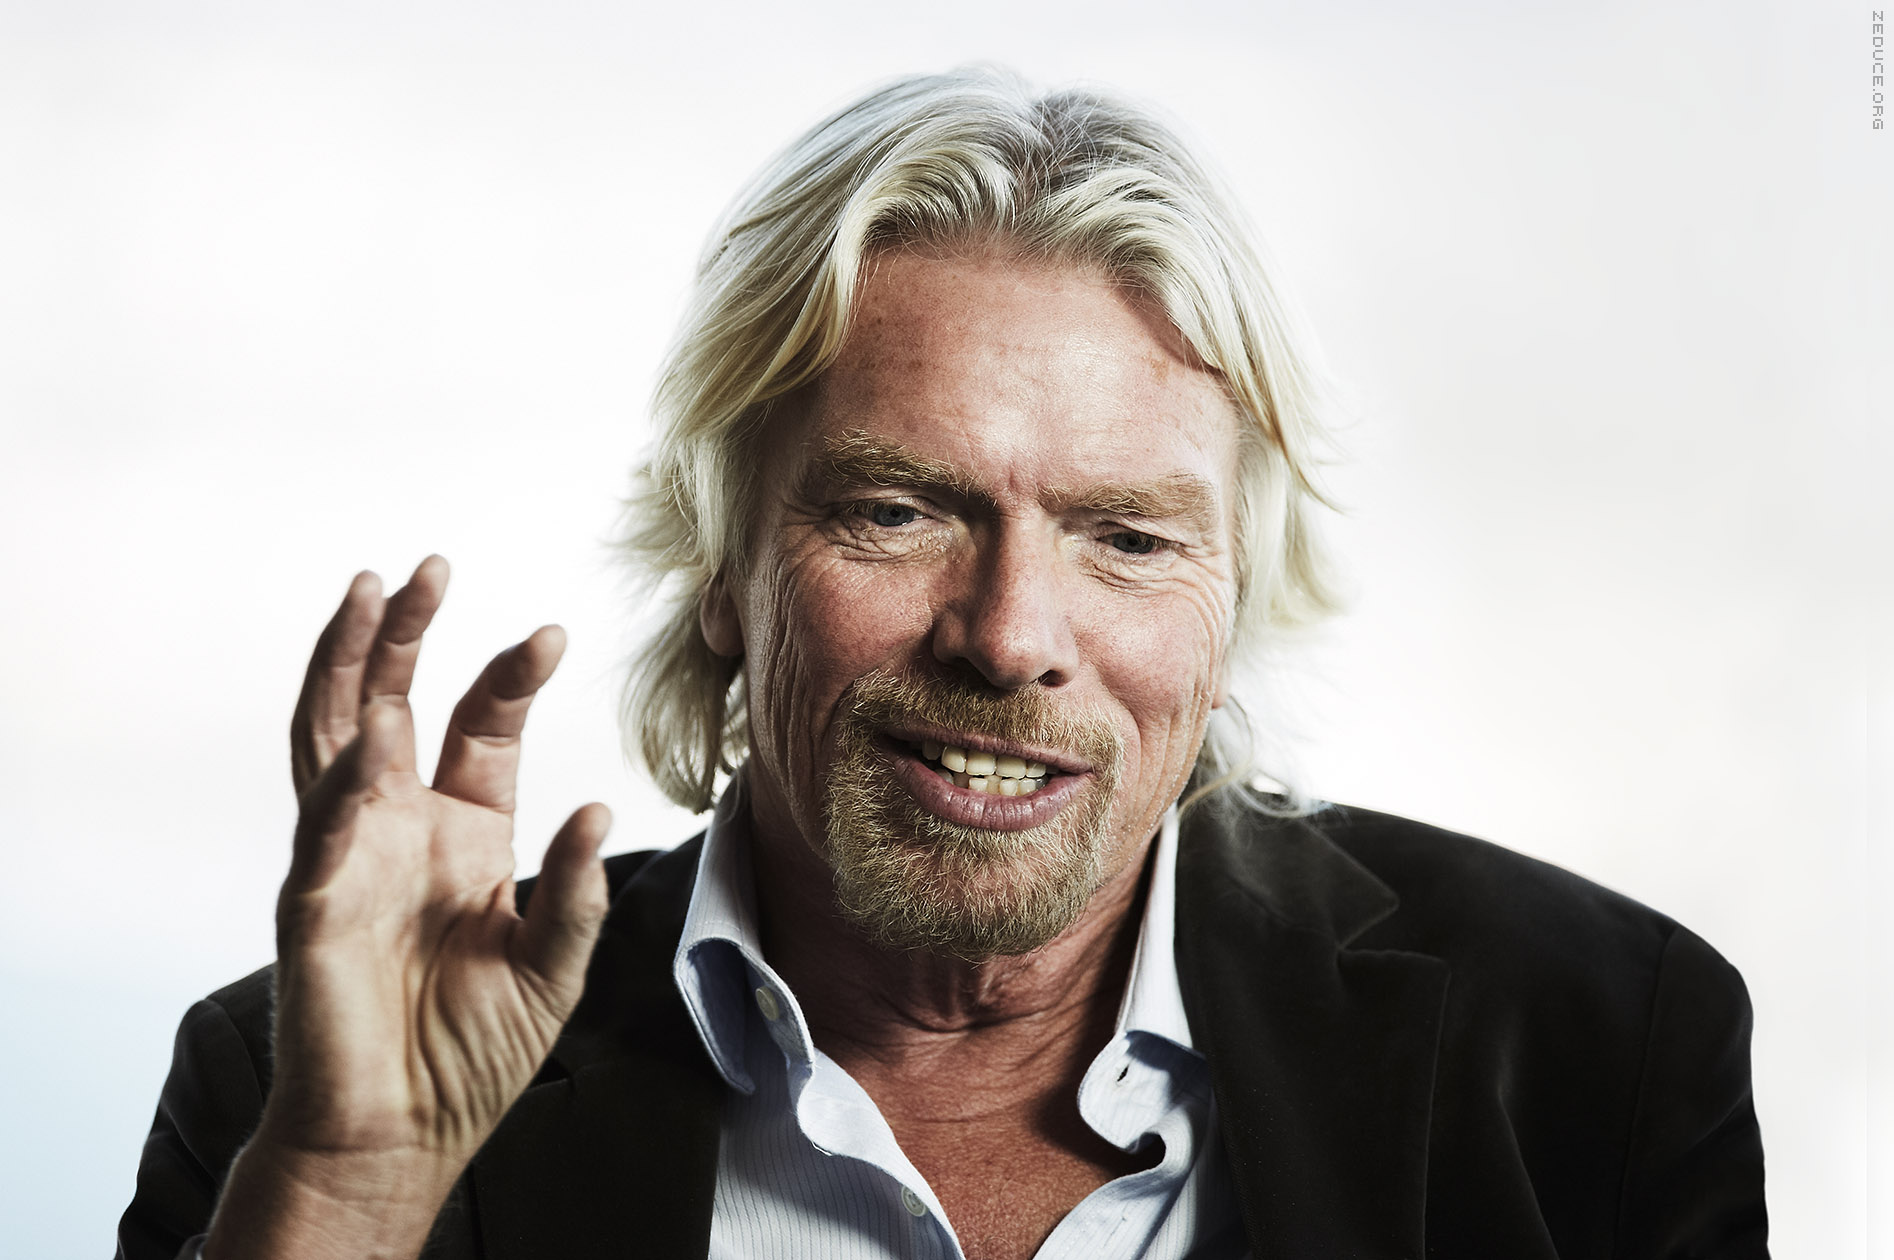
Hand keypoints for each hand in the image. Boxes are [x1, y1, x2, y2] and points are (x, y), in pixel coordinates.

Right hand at [206, 557, 610, 1259]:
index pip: (482, 726)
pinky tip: (372, 737)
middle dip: (406, 634)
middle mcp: (401, 825)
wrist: (407, 1129)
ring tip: (368, 595)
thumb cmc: (474, 1049)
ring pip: (331, 735)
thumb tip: (599, 810)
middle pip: (391, 702)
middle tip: (430, 567)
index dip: (510, 676)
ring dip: (346, 666)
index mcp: (463, 829)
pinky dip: (344, 780)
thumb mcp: (555, 966)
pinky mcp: (313, 900)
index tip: (552, 634)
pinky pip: (322, 827)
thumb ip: (575, 892)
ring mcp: (350, 854)